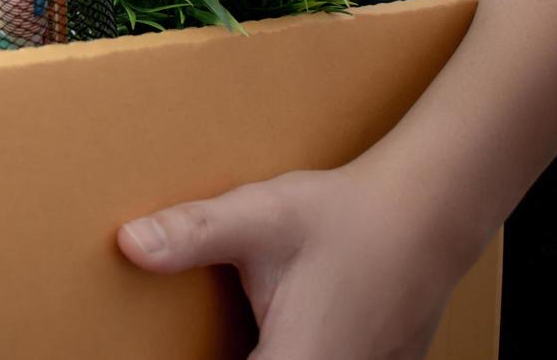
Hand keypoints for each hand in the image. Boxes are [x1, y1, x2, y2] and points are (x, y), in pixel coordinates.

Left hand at [116, 165, 475, 359]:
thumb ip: (193, 233)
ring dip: (264, 353)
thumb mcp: (258, 217)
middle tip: (224, 327)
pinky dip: (297, 352)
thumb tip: (129, 242)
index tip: (166, 354)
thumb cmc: (344, 216)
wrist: (427, 211)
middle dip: (229, 354)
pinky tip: (278, 331)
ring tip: (255, 324)